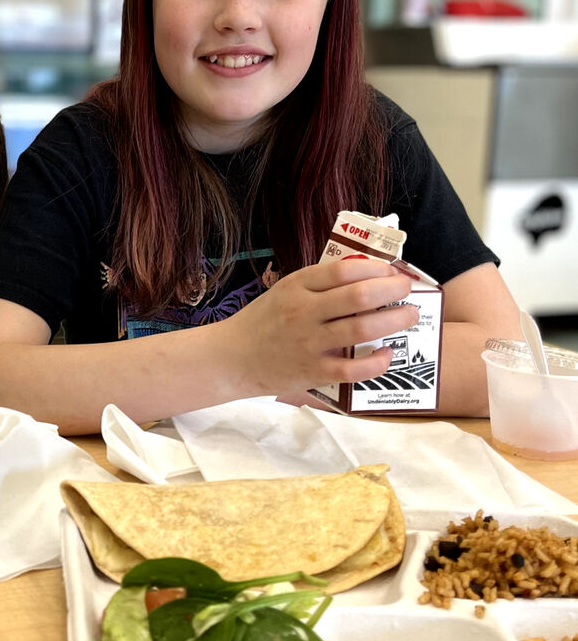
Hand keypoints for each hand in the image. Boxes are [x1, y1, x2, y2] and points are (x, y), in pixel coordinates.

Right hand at [219, 258, 418, 396]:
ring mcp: (308, 343)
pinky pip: (353, 369)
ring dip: (395, 321)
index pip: (344, 270)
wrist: (231, 357)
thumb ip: (318, 285)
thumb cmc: (262, 322)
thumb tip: (365, 276)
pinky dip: (377, 362)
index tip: (390, 270)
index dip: (376, 268)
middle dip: (393, 290)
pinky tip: (387, 354)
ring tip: (409, 316)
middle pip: (360, 296)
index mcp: (296, 287)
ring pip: (363, 329)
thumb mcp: (283, 292)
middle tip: (406, 290)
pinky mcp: (312, 372)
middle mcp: (303, 312)